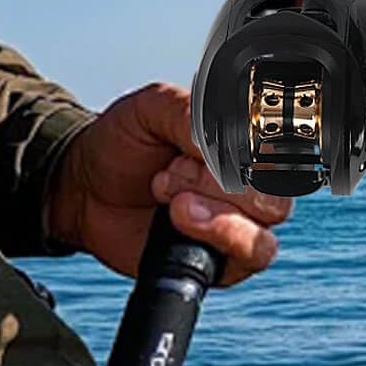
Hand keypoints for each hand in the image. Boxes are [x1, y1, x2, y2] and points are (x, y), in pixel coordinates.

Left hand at [45, 83, 290, 284]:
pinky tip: (178, 224)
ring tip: (174, 204)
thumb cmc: (123, 141)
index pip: (283, 140)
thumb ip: (190, 114)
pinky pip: (250, 258)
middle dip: (219, 183)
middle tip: (170, 172)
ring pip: (268, 224)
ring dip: (220, 215)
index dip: (248, 147)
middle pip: (276, 188)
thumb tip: (225, 142)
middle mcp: (254, 176)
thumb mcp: (151, 107)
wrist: (83, 189)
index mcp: (246, 133)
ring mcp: (243, 218)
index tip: (202, 145)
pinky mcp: (225, 257)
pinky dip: (218, 238)